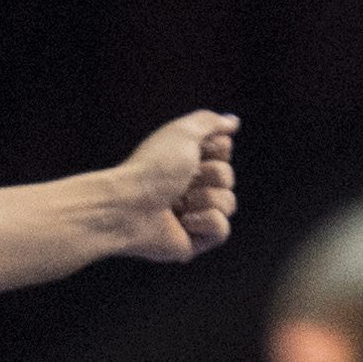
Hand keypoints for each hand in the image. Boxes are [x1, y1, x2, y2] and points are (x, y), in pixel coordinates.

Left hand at [104, 109, 239, 263]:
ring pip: (228, 203)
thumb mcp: (183, 132)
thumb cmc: (152, 168)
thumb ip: (210, 121)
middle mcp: (188, 187)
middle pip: (228, 177)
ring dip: (207, 199)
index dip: (216, 149)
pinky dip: (207, 222)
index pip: (223, 151)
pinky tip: (183, 222)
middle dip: (212, 175)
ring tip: (180, 203)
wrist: (129, 206)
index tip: (197, 151)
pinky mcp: (193, 240)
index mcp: (184, 161)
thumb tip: (233, 121)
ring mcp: (191, 215)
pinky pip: (222, 229)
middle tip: (185, 180)